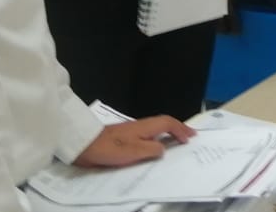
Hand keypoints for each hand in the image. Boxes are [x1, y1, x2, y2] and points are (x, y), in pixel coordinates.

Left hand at [74, 117, 195, 167]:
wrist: (84, 144)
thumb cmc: (109, 148)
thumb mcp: (134, 152)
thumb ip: (152, 150)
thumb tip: (163, 148)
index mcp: (144, 127)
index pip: (168, 123)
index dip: (181, 129)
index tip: (191, 137)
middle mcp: (140, 125)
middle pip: (163, 123)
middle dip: (177, 128)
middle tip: (188, 136)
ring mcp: (131, 130)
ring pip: (155, 128)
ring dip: (168, 132)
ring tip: (176, 141)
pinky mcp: (124, 136)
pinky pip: (147, 133)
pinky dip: (157, 137)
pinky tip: (155, 145)